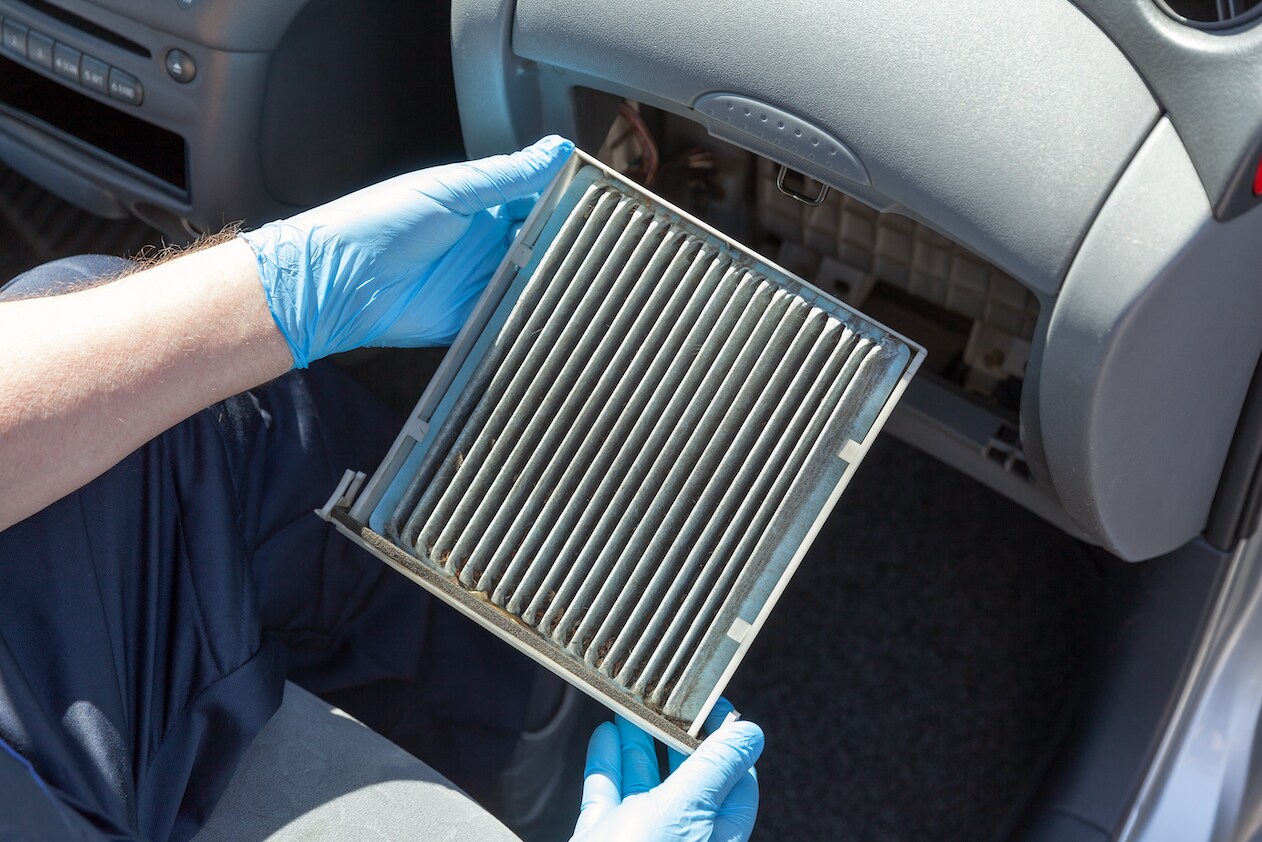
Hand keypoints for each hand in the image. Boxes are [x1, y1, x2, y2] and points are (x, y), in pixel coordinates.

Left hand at [240, 135, 573, 367]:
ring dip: (551, 277)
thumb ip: (507, 175)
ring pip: (534, 279)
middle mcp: (485, 243)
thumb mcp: (450, 189)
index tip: (596, 198)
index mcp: (479, 204)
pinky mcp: (474, 317)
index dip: (565, 198)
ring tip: (577, 272)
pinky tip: (549, 304)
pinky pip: (513, 315)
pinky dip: (530, 311)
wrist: (338, 281)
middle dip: (565, 241)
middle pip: (542, 240)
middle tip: (593, 241)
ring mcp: (481, 281)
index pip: (536, 197)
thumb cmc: (378, 223)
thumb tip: (556, 149)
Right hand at [572, 699, 762, 841]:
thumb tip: (750, 732)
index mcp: (715, 835)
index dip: (727, 741)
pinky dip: (605, 764)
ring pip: (644, 782)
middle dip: (678, 736)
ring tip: (635, 706)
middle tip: (669, 699)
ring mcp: (639, 839)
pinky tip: (605, 736)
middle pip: (687, 777)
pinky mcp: (602, 840)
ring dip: (639, 741)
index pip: (736, 781)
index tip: (715, 706)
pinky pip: (606, 795)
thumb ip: (716, 769)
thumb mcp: (688, 811)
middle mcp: (681, 838)